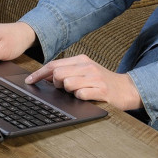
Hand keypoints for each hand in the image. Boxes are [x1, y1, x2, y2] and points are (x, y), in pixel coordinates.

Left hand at [25, 54, 143, 110]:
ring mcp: (95, 78)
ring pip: (67, 84)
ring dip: (69, 92)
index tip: (29, 81)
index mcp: (82, 60)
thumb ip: (67, 72)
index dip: (39, 74)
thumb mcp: (85, 71)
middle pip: (57, 74)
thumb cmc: (103, 81)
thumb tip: (45, 77)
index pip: (54, 65)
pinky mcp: (101, 91)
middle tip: (65, 89)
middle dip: (55, 84)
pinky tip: (87, 97)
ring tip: (79, 92)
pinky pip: (80, 95)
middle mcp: (87, 66)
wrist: (128, 89)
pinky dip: (80, 98)